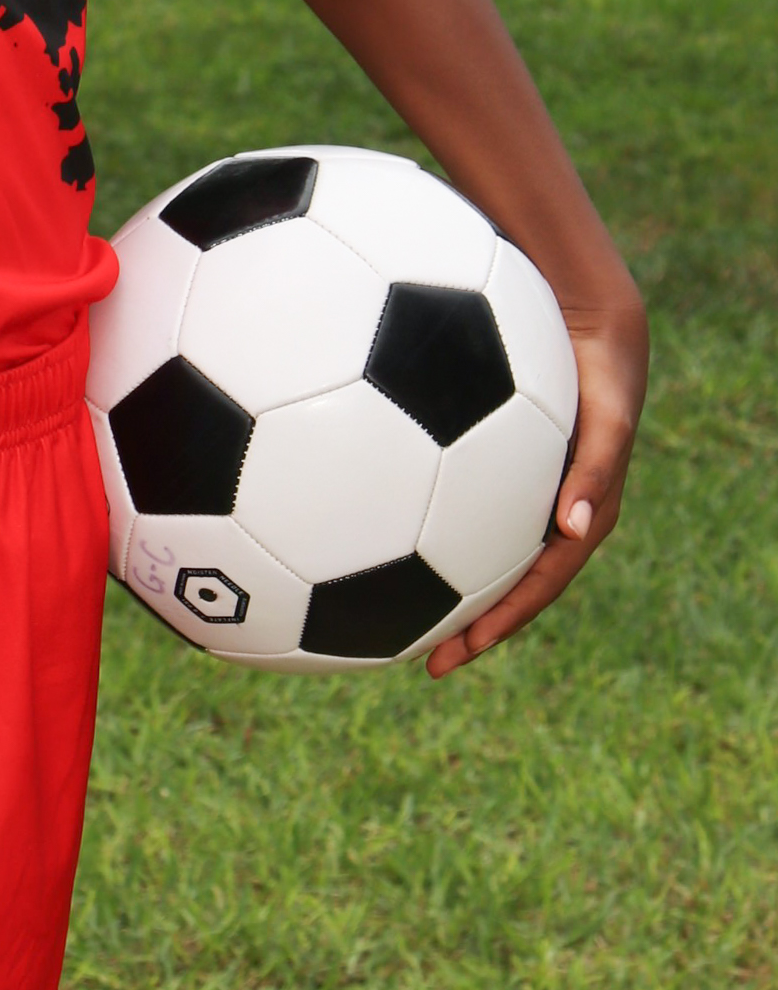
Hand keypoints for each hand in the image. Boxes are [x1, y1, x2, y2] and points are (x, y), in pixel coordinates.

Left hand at [425, 284, 646, 677]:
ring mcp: (523, 496)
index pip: (537, 588)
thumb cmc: (601, 375)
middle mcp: (547, 516)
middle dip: (473, 628)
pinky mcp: (499, 469)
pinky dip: (431, 530)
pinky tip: (381, 527)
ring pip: (483, 554)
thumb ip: (597, 469)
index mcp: (575, 521)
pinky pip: (465, 508)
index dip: (503, 623)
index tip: (461, 654)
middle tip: (428, 663)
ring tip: (399, 619)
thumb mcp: (609, 420)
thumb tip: (571, 528)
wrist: (588, 327)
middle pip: (508, 586)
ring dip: (449, 590)